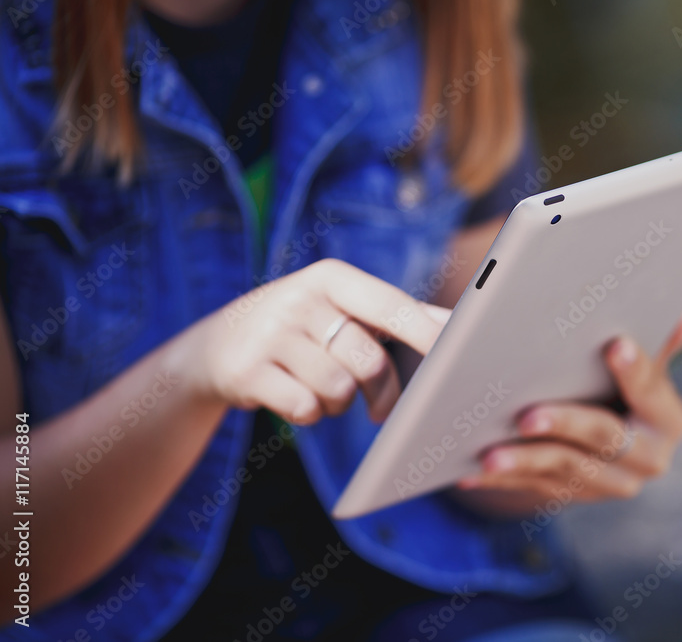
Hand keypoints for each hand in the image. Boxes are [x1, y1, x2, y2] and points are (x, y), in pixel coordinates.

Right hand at [180, 259, 451, 424]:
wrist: (215, 346)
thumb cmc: (303, 327)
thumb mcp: (342, 308)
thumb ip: (398, 315)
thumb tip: (457, 324)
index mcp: (332, 278)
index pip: (392, 307)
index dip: (426, 334)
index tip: (457, 356)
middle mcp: (299, 298)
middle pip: (368, 360)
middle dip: (383, 393)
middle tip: (383, 411)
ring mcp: (269, 333)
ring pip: (337, 389)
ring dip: (338, 404)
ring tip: (323, 391)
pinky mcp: (245, 370)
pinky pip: (304, 407)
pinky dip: (309, 413)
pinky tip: (295, 398)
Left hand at [456, 304, 681, 513]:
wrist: (602, 433)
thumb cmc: (616, 379)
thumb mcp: (640, 364)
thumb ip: (657, 341)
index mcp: (668, 419)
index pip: (650, 390)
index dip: (634, 371)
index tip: (614, 346)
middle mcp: (647, 458)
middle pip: (605, 437)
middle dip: (566, 425)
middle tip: (527, 416)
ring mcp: (609, 483)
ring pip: (564, 470)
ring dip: (524, 462)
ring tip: (489, 453)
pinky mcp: (572, 495)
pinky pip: (532, 488)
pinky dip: (500, 480)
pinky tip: (468, 471)